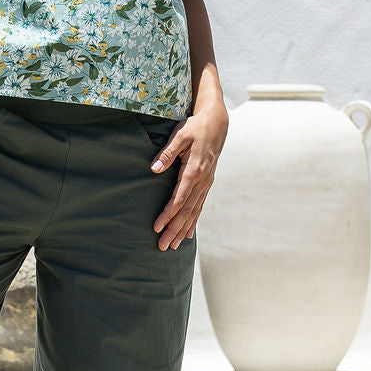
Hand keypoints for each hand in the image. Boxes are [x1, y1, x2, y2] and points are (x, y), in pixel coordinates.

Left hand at [149, 106, 227, 249]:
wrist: (217, 123)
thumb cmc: (195, 127)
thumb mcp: (179, 135)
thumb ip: (167, 153)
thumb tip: (153, 169)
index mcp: (194, 170)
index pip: (179, 199)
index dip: (168, 215)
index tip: (157, 227)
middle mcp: (202, 181)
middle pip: (186, 211)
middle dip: (174, 230)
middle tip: (162, 246)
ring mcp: (206, 184)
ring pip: (194, 212)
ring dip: (183, 230)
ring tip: (173, 246)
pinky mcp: (206, 183)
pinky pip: (199, 207)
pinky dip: (193, 222)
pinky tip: (187, 234)